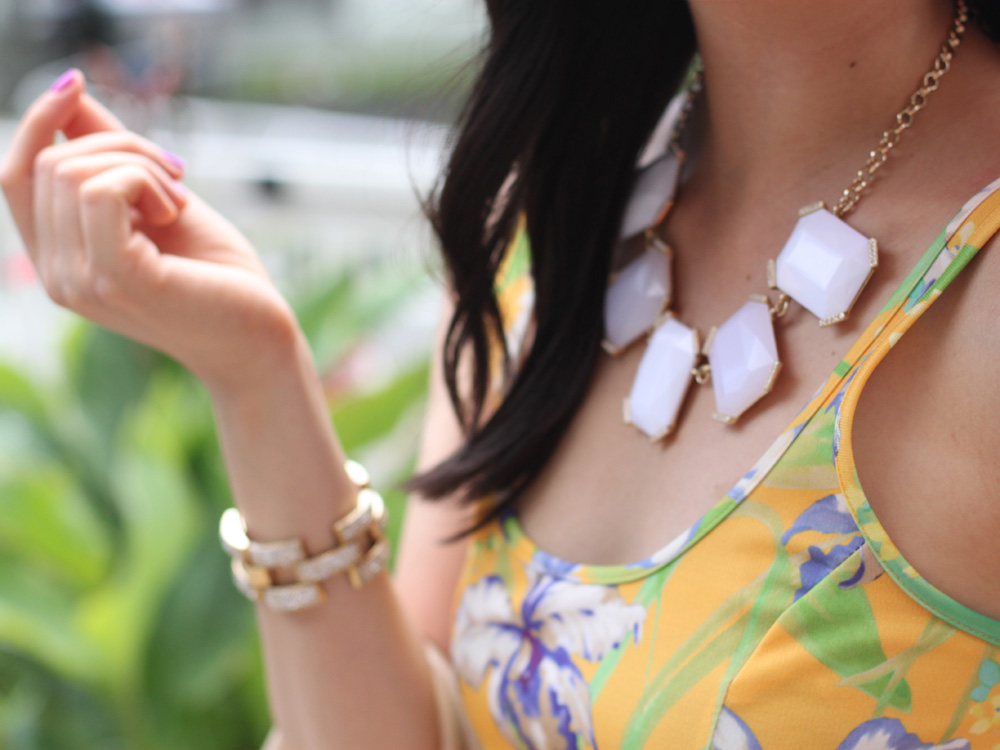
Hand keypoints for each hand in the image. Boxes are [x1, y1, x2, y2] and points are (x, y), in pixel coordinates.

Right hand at [0, 70, 301, 393]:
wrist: (259, 336)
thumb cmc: (218, 275)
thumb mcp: (158, 200)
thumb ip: (111, 155)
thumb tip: (70, 94)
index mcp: (60, 260)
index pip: (14, 174)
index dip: (39, 121)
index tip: (77, 83)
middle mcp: (56, 276)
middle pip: (50, 162)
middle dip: (123, 145)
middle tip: (175, 177)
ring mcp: (79, 282)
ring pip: (74, 170)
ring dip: (141, 164)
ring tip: (177, 201)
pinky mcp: (115, 278)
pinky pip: (101, 189)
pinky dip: (144, 179)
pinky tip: (174, 209)